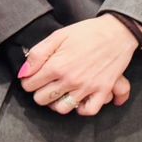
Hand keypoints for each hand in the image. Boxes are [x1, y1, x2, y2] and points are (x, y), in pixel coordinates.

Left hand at [19, 16, 136, 115]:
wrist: (117, 31)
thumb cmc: (87, 32)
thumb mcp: (58, 35)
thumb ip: (37, 54)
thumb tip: (24, 73)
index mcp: (57, 65)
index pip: (29, 85)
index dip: (28, 80)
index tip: (34, 76)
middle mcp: (70, 79)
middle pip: (42, 99)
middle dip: (39, 92)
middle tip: (45, 84)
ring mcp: (87, 87)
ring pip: (61, 108)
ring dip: (57, 103)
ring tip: (59, 93)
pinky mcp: (102, 90)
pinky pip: (89, 110)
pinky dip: (82, 109)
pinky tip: (78, 100)